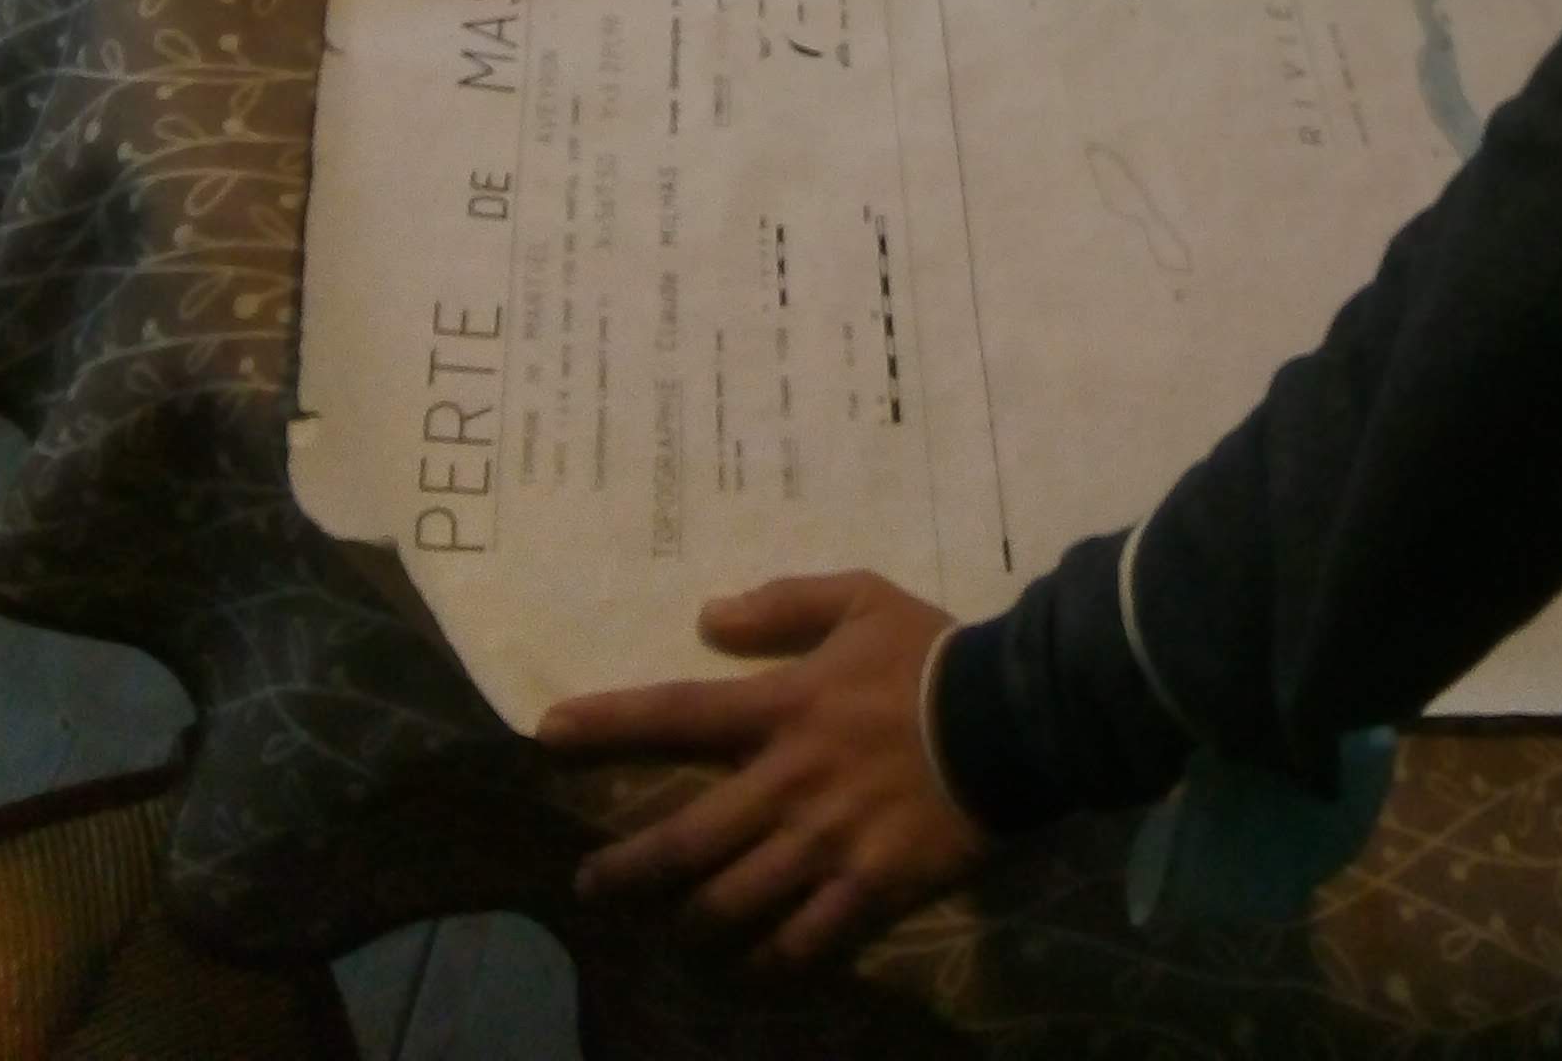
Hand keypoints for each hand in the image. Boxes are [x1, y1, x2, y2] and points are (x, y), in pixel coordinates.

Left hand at [539, 571, 987, 966]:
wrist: (1014, 716)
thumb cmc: (932, 652)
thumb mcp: (862, 597)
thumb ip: (785, 603)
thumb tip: (708, 615)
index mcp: (784, 707)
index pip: (676, 713)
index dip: (606, 723)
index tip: (547, 734)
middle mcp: (789, 783)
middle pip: (685, 839)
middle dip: (626, 870)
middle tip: (591, 885)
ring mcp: (825, 845)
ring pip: (731, 902)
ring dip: (688, 922)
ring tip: (668, 930)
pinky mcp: (868, 890)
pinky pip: (801, 941)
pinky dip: (768, 958)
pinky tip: (751, 963)